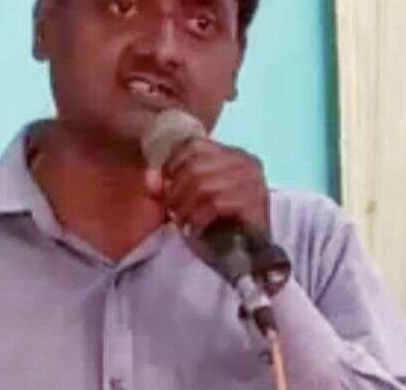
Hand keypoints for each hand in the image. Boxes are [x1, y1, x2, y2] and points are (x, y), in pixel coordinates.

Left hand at [145, 137, 269, 237]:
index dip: (172, 165)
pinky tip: (195, 229)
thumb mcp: (190, 198)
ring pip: (203, 185)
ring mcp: (254, 182)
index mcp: (232, 154)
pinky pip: (215, 203)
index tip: (165, 188)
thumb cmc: (218, 225)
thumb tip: (150, 178)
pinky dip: (198, 218)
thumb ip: (168, 184)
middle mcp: (246, 162)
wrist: (250, 260)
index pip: (194, 145)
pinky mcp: (256, 204)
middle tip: (174, 212)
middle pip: (195, 166)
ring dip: (185, 207)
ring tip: (183, 222)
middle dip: (177, 192)